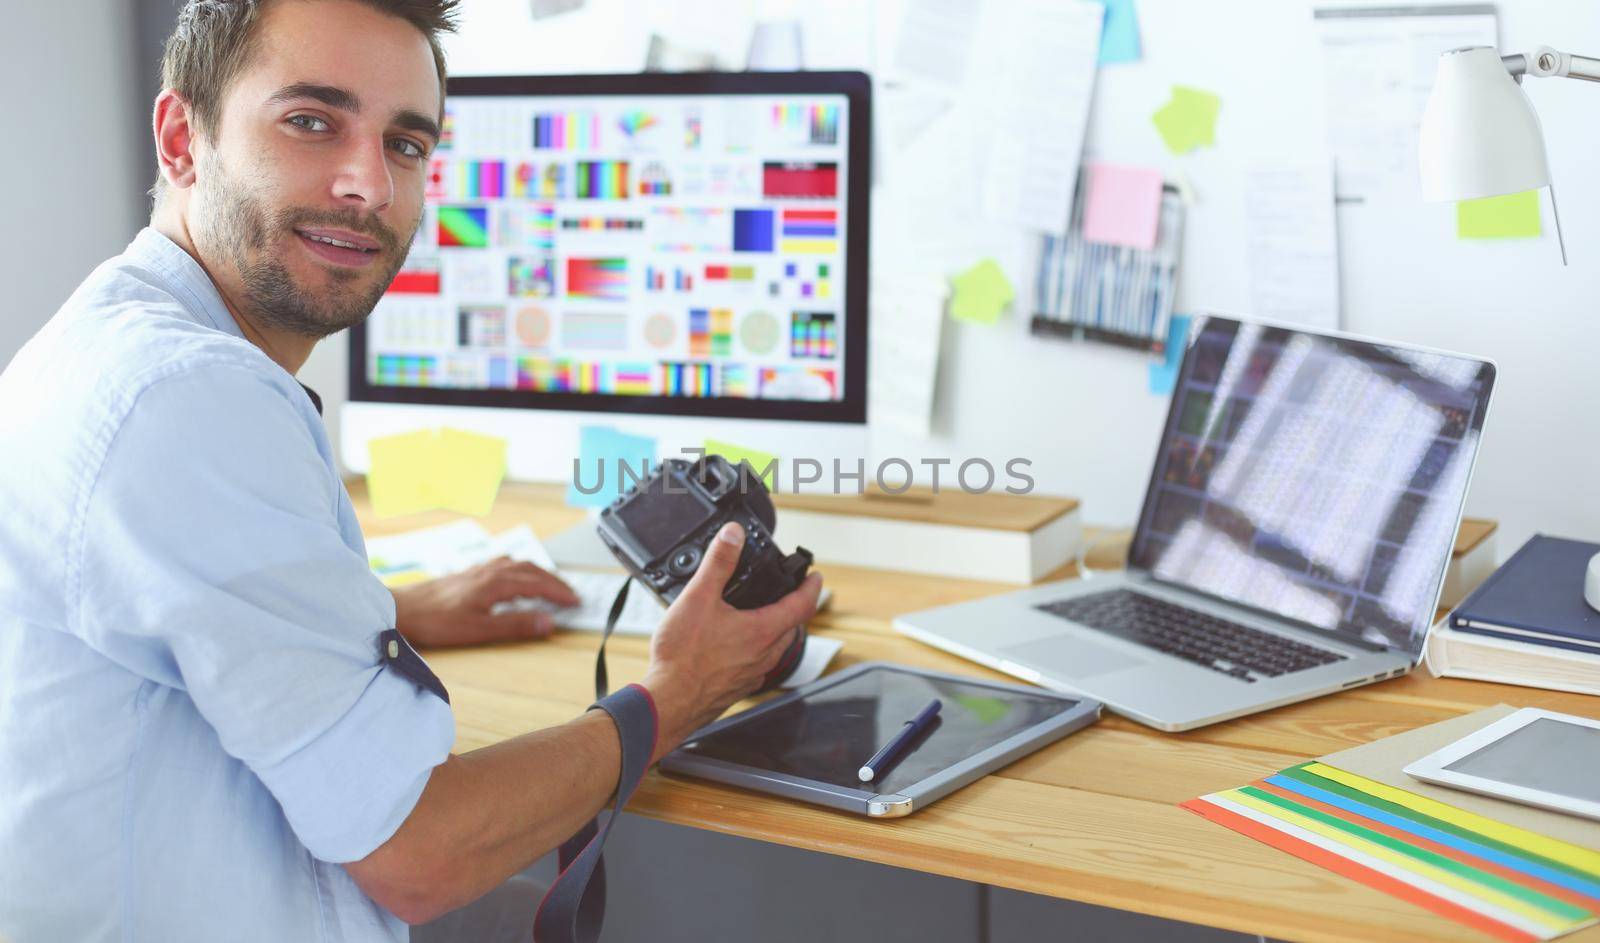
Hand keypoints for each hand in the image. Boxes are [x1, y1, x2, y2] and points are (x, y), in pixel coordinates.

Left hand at [391, 556, 579, 648]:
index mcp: (497, 583)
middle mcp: (490, 571)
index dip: (559, 593)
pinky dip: (519, 569)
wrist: (402, 609)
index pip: (538, 584)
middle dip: (554, 581)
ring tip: (550, 584)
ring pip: (518, 564)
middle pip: (532, 570)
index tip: (575, 602)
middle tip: (570, 594)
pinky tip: (514, 576)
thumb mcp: (480, 629)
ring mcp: (479, 570)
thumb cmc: (437, 621)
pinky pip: (503, 564)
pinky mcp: (468, 573)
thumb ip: (516, 625)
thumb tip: (548, 622)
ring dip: (538, 573)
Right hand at [642, 522, 822, 762]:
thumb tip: (733, 535)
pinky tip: (732, 645)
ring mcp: (751, 674)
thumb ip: (718, 563)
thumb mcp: (698, 598)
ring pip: (774, 648)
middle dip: (793, 608)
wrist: (668, 703)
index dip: (811, 587)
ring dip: (774, 629)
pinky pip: (755, 664)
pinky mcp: (736, 687)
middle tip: (788, 593)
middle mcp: (763, 655)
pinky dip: (753, 649)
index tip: (815, 576)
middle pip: (790, 627)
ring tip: (759, 615)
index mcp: (762, 632)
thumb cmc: (682, 658)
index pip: (802, 606)